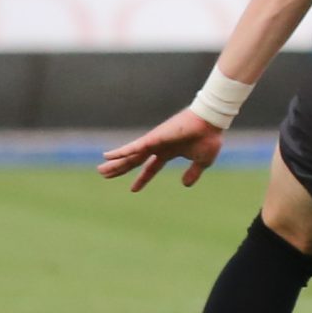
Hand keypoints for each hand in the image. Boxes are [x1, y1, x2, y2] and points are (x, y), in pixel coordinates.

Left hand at [99, 109, 225, 191]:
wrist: (210, 123)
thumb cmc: (208, 138)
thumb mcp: (202, 161)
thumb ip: (193, 173)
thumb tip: (185, 184)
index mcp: (169, 152)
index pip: (151, 168)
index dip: (142, 179)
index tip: (133, 190)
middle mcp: (158, 147)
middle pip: (134, 161)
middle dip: (120, 168)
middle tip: (105, 175)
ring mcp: (154, 142)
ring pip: (130, 155)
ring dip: (115, 163)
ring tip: (101, 170)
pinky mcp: (153, 138)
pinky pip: (133, 147)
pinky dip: (120, 152)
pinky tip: (107, 156)